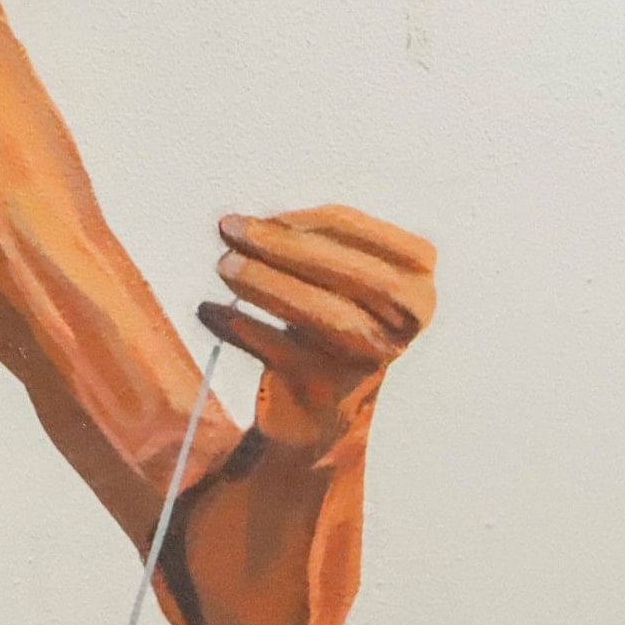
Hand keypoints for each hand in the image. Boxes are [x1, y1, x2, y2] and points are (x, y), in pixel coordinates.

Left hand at [195, 205, 435, 437]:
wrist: (321, 405)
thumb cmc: (327, 319)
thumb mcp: (332, 276)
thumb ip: (301, 243)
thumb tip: (241, 225)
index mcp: (415, 281)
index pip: (362, 235)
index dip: (306, 221)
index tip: (258, 218)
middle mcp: (406, 321)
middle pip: (348, 273)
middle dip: (285, 247)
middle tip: (230, 229)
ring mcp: (370, 357)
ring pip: (320, 313)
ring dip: (264, 283)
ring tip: (223, 265)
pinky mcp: (326, 388)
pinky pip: (278, 350)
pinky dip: (239, 326)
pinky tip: (209, 311)